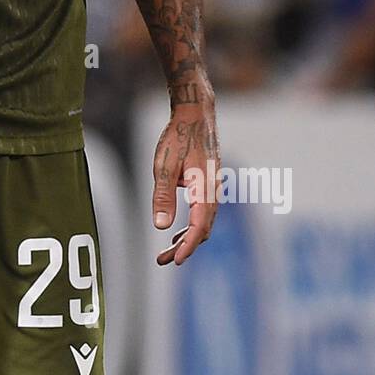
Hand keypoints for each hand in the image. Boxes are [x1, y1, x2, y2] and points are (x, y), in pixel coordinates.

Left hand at [151, 91, 218, 266]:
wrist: (195, 114)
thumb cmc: (178, 137)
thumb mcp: (163, 166)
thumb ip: (163, 196)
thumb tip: (161, 226)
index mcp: (204, 188)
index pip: (199, 226)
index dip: (188, 246)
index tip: (175, 260)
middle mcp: (213, 191)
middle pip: (203, 229)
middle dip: (184, 247)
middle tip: (162, 260)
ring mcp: (213, 188)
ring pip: (203, 222)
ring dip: (187, 238)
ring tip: (166, 252)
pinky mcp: (208, 184)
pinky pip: (202, 212)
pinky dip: (191, 226)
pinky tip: (176, 230)